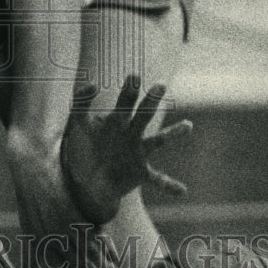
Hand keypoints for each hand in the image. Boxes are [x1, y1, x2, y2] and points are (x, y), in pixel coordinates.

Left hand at [7, 134, 125, 267]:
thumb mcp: (26, 226)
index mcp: (40, 244)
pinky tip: (117, 259)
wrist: (34, 165)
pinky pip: (95, 235)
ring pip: (91, 253)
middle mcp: (53, 238)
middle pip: (80, 267)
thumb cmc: (30, 197)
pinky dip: (108, 248)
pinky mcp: (76, 212)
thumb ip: (28, 255)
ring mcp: (66, 225)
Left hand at [62, 75, 191, 226]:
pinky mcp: (140, 173)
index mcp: (117, 121)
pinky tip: (183, 190)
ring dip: (173, 133)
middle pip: (143, 115)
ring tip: (188, 125)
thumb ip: (79, 102)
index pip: (124, 103)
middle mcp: (131, 133)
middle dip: (150, 101)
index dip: (128, 91)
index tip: (133, 76)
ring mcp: (138, 153)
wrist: (91, 177)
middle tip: (160, 85)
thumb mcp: (78, 124)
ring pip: (158, 141)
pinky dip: (169, 185)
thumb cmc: (88, 145)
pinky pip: (158, 179)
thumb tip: (93, 84)